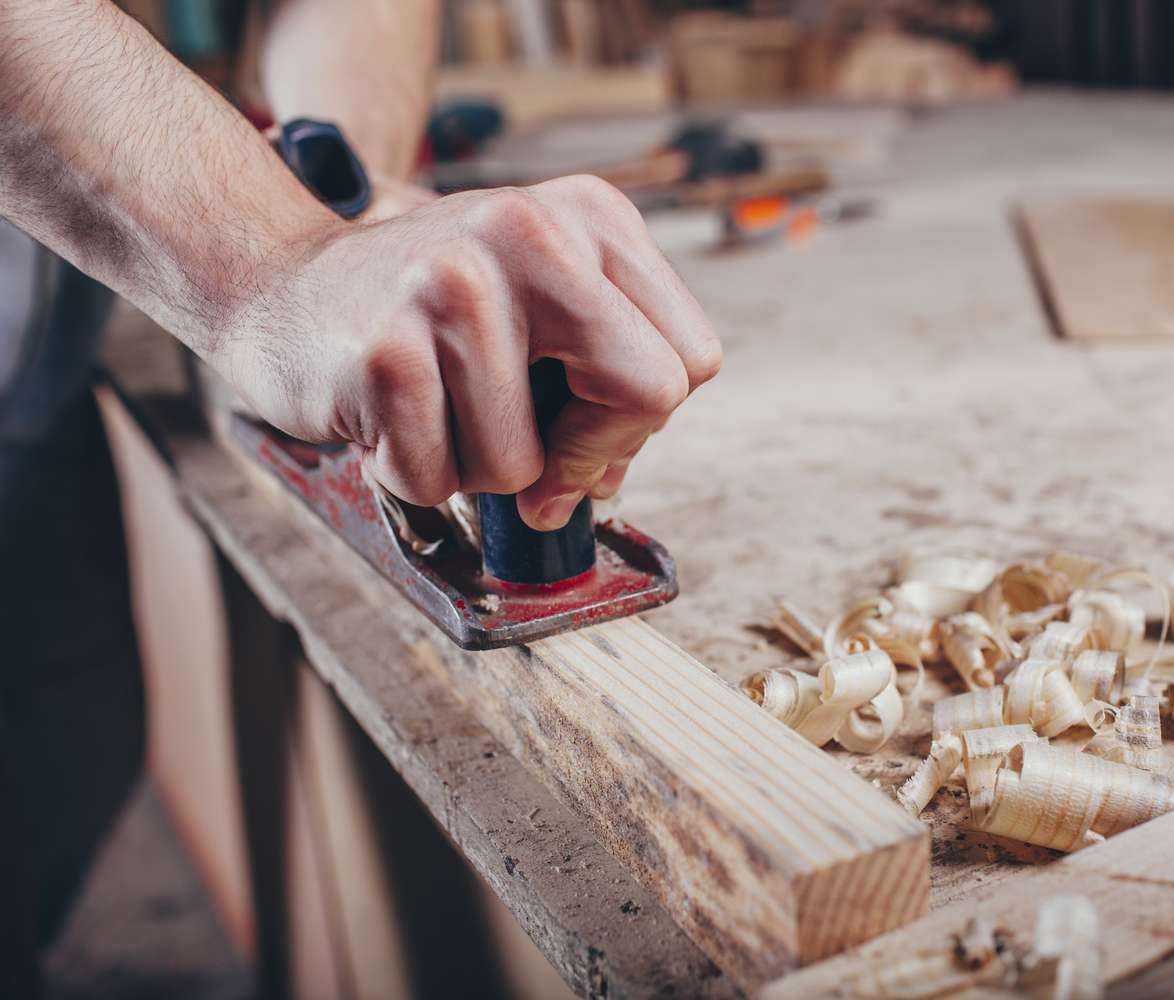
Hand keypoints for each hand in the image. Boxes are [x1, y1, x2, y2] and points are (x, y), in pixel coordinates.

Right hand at [219, 175, 720, 529]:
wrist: (277, 285)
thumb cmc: (422, 315)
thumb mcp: (537, 310)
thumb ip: (602, 378)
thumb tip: (609, 479)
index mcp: (589, 217)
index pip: (691, 357)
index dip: (639, 420)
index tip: (583, 431)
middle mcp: (531, 233)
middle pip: (648, 392)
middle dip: (589, 455)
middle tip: (536, 466)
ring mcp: (456, 286)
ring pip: (525, 463)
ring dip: (475, 468)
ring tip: (435, 411)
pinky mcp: (387, 350)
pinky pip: (439, 480)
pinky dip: (412, 475)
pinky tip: (387, 418)